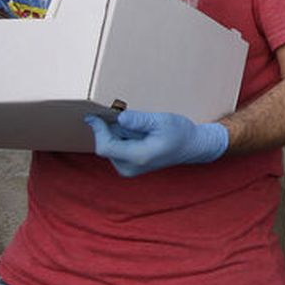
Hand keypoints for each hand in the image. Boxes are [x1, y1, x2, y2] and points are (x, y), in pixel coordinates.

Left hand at [85, 110, 229, 177]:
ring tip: (140, 128)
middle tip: (131, 118)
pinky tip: (137, 134)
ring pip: (109, 146)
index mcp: (138, 157)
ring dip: (117, 133)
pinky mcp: (128, 167)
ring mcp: (128, 169)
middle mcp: (129, 168)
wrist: (191, 147)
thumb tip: (120, 117)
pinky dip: (121, 138)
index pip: (105, 147)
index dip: (97, 130)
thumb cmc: (180, 133)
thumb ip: (140, 120)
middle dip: (111, 129)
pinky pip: (115, 149)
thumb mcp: (162, 121)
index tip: (93, 115)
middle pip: (106, 145)